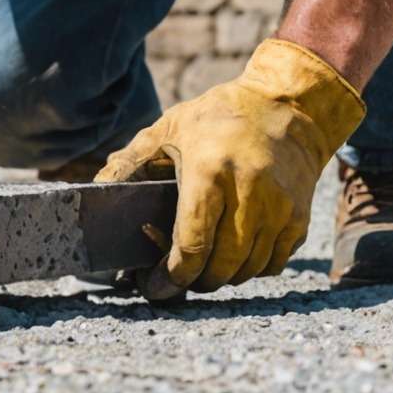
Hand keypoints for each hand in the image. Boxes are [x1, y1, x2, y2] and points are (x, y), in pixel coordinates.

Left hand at [96, 39, 364, 298]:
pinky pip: (271, 264)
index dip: (170, 276)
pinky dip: (249, 268)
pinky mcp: (299, 218)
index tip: (155, 285)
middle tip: (176, 275)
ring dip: (221, 277)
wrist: (289, 107)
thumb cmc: (218, 118)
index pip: (192, 246)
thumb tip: (93, 192)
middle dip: (193, 281)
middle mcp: (249, 194)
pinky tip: (232, 253)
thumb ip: (129, 162)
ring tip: (203, 263)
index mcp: (209, 174)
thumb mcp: (167, 129)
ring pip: (246, 271)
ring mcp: (279, 209)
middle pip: (219, 267)